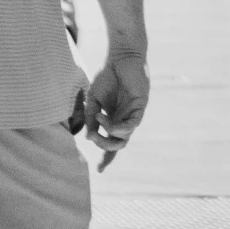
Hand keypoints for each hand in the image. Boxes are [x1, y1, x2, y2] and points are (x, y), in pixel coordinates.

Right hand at [84, 49, 148, 168]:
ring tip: (98, 119)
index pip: (112, 143)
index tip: (99, 171)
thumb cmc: (107, 76)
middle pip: (118, 144)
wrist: (120, 57)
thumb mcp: (93, 101)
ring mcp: (133, 114)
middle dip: (104, 146)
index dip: (107, 158)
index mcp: (114, 119)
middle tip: (92, 137)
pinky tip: (105, 120)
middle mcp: (125, 119)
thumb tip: (89, 138)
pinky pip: (132, 124)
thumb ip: (91, 119)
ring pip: (125, 137)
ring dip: (108, 133)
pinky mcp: (140, 106)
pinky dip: (117, 127)